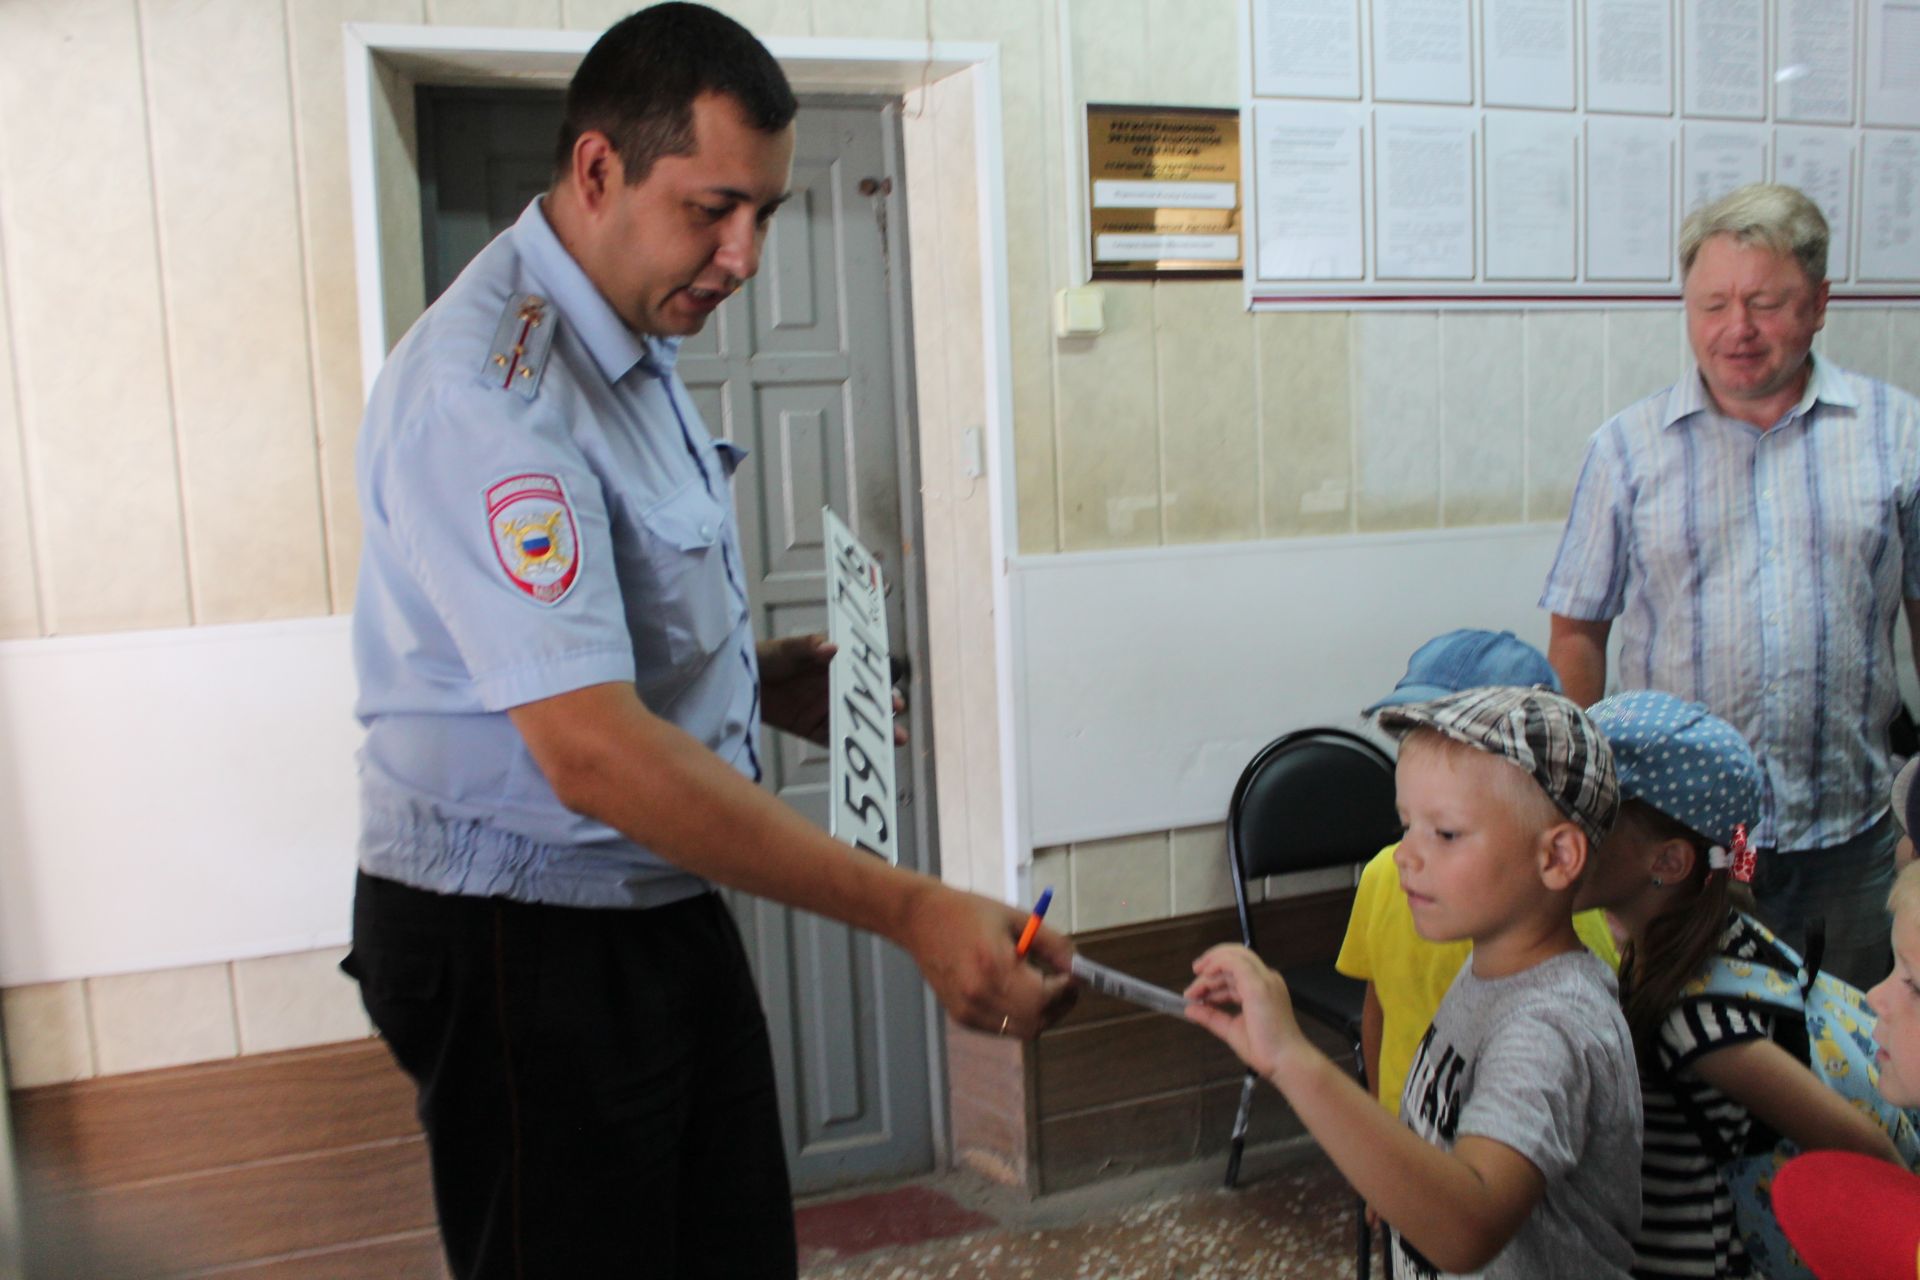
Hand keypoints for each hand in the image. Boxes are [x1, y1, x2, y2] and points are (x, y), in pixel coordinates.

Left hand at [757, 634, 907, 746]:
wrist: (739, 681)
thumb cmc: (766, 657)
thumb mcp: (787, 648)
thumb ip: (808, 647)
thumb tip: (832, 648)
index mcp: (834, 665)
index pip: (863, 674)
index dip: (879, 681)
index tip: (891, 688)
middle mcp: (834, 688)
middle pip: (865, 699)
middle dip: (884, 706)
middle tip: (897, 711)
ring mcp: (823, 710)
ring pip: (855, 721)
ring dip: (873, 730)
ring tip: (894, 739)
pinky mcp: (810, 728)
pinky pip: (832, 739)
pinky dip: (847, 746)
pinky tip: (862, 753)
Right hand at [898, 884, 1075, 1036]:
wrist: (920, 919)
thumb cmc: (970, 912)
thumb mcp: (1017, 918)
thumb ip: (1052, 943)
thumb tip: (1077, 966)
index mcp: (993, 965)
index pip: (1044, 997)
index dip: (1066, 990)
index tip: (1075, 975)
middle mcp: (979, 994)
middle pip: (1036, 1021)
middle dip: (1059, 1006)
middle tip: (1066, 985)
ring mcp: (968, 1010)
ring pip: (1022, 1030)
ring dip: (1041, 1014)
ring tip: (1043, 987)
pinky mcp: (961, 1017)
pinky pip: (1003, 1029)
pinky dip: (1020, 1016)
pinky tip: (1018, 992)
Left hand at [1183, 944, 1306, 1079]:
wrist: (1283, 1061)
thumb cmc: (1265, 1049)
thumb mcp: (1230, 1028)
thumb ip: (1210, 1016)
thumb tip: (1190, 1009)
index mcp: (1263, 989)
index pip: (1234, 975)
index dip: (1212, 981)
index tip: (1195, 993)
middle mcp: (1266, 980)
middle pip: (1233, 961)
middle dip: (1209, 969)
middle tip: (1190, 989)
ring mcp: (1264, 980)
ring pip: (1234, 956)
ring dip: (1209, 966)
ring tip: (1193, 988)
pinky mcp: (1258, 985)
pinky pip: (1234, 962)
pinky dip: (1216, 963)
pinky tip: (1205, 974)